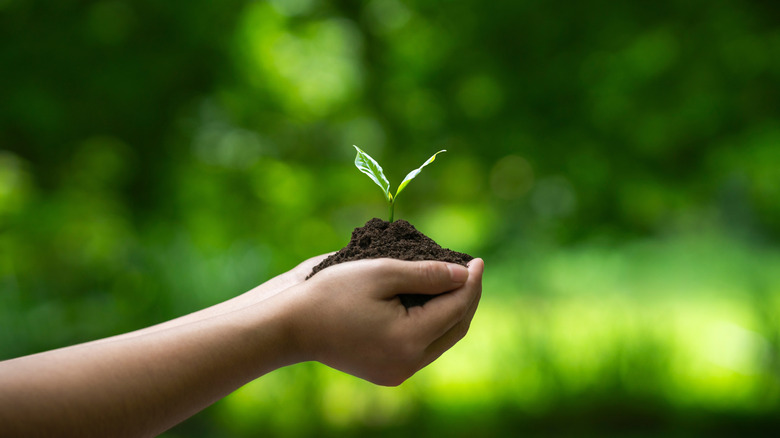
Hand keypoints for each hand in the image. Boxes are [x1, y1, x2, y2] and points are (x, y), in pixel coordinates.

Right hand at [283, 258, 483, 385]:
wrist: (291, 326)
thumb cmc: (332, 293)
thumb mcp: (382, 272)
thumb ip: (427, 274)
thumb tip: (463, 275)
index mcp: (409, 339)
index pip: (456, 307)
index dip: (470, 282)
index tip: (477, 260)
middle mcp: (408, 363)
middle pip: (455, 328)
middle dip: (467, 298)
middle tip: (471, 270)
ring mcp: (398, 372)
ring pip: (441, 340)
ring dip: (452, 312)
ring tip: (455, 284)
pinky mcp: (387, 373)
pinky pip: (423, 348)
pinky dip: (432, 324)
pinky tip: (431, 303)